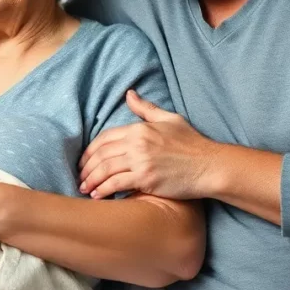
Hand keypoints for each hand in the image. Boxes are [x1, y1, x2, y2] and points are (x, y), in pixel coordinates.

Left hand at [79, 90, 223, 200]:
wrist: (210, 166)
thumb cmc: (192, 143)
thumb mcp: (169, 119)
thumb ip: (146, 108)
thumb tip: (128, 94)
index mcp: (139, 129)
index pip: (105, 138)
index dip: (90, 151)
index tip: (83, 162)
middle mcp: (137, 143)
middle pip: (101, 154)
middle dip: (86, 167)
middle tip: (80, 177)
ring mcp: (141, 161)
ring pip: (105, 169)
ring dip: (91, 180)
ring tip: (84, 188)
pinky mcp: (146, 179)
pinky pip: (116, 184)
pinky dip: (103, 190)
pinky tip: (97, 195)